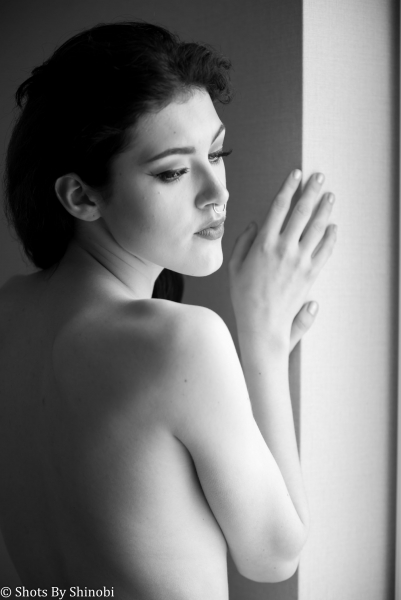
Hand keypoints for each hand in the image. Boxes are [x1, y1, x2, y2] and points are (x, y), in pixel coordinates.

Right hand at [228, 170, 336, 349]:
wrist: (262, 323)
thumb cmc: (245, 296)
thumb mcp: (235, 266)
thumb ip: (243, 241)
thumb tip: (254, 224)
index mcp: (263, 243)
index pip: (279, 207)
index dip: (288, 187)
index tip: (296, 174)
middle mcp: (284, 248)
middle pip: (302, 211)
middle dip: (312, 190)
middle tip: (319, 177)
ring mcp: (300, 260)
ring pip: (317, 228)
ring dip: (325, 209)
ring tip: (330, 196)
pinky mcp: (310, 273)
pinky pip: (325, 250)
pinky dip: (331, 237)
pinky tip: (333, 227)